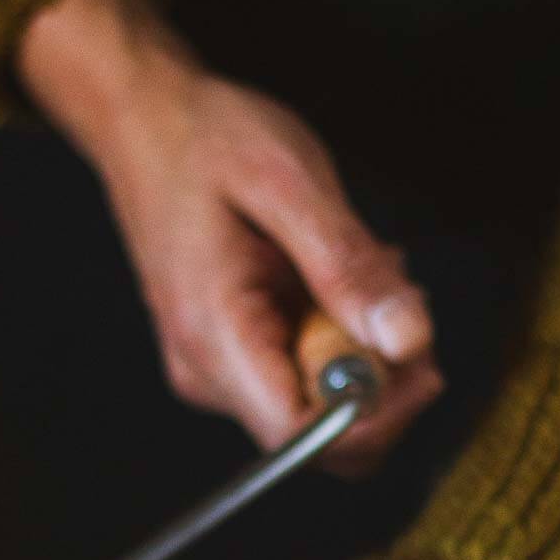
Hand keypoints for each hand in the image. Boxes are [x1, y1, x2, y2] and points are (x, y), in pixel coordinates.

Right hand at [17, 0, 441, 469]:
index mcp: (215, 337)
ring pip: (321, 410)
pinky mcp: (232, 360)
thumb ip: (348, 267)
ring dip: (367, 354)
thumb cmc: (206, 140)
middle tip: (401, 294)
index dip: (373, 413)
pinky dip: (343, 341)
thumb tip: (408, 342)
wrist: (145, 124)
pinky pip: (306, 380)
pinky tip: (340, 285)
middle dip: (382, 379)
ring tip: (367, 273)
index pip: (301, 436)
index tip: (414, 351)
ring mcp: (217, 373)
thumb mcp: (289, 183)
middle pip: (320, 434)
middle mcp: (209, 374)